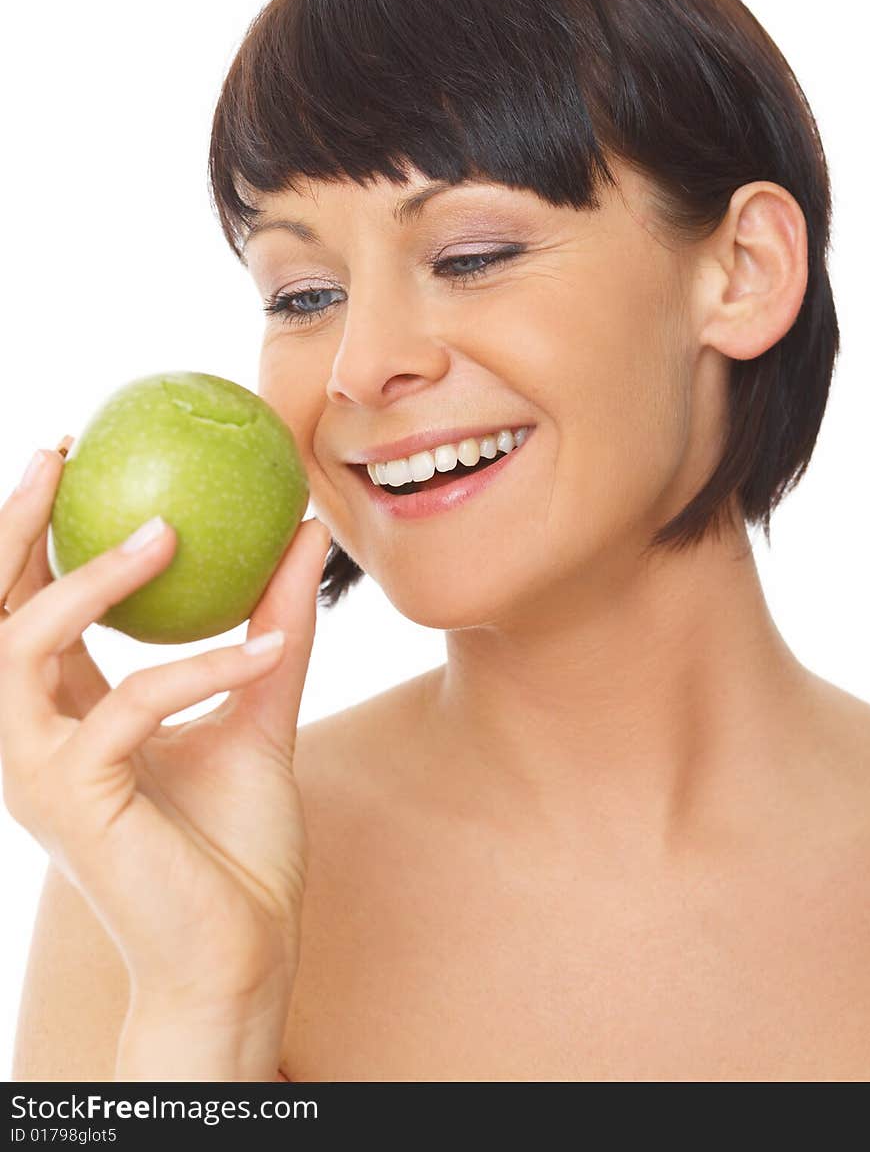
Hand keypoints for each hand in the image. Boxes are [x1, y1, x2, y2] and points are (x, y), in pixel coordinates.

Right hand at [0, 440, 331, 1075]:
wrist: (240, 954)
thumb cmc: (236, 847)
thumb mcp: (259, 711)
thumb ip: (275, 626)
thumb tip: (303, 534)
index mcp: (66, 717)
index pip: (25, 605)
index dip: (33, 530)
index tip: (66, 454)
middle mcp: (32, 738)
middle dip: (13, 526)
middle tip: (57, 452)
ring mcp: (40, 772)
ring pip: (24, 645)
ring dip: (91, 582)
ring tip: (165, 533)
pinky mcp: (74, 801)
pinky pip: (131, 705)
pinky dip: (202, 668)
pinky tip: (269, 647)